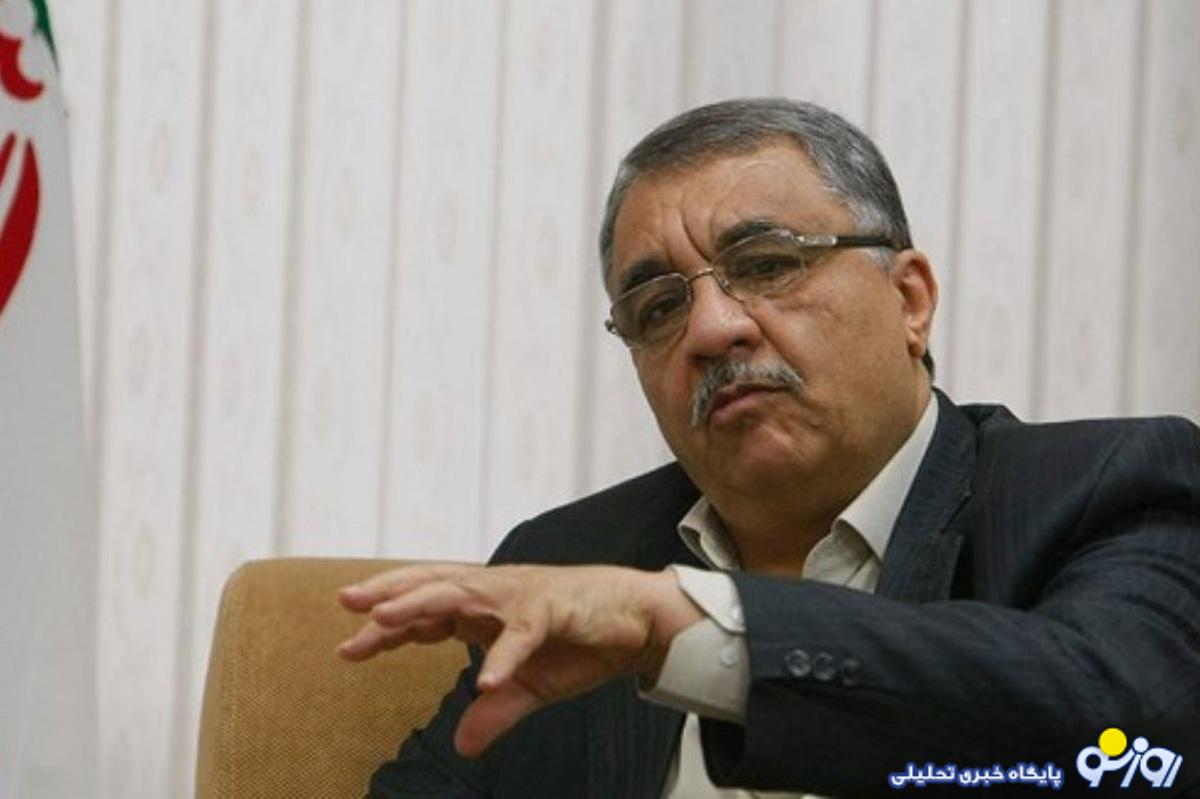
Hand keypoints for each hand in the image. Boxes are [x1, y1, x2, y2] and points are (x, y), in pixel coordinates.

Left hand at [336, 562, 701, 756]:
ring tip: (384, 620)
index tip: (348, 648)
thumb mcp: (528, 686)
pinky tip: (484, 682)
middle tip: (346, 602)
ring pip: (462, 594)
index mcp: (483, 608)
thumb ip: (494, 712)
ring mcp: (521, 596)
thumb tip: (463, 747)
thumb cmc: (579, 641)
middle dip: (388, 594)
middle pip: (432, 587)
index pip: (425, 613)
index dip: (387, 627)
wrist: (635, 620)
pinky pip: (522, 634)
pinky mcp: (553, 607)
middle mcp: (494, 593)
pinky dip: (503, 656)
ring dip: (422, 606)